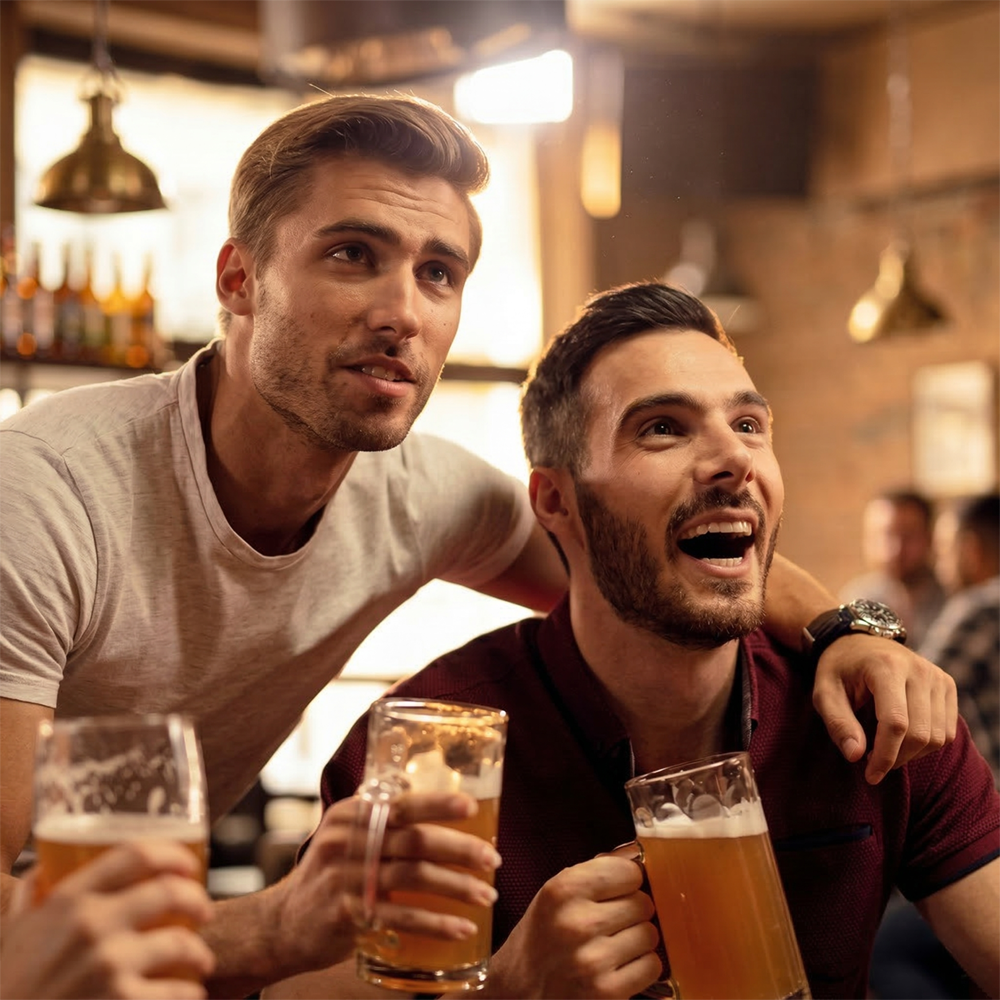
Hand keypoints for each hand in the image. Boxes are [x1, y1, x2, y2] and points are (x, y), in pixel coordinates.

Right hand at [0, 840, 214, 999]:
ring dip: (199, 953)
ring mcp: (108, 968)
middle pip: (170, 892)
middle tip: (205, 913)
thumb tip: (47, 866)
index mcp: (67, 901)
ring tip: (201, 961)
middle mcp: (91, 927)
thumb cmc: (7, 987)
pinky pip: (177, 993)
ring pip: (181, 944)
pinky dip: (190, 993)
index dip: (173, 854)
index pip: (136, 854)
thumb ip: (31, 896)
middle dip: (197, 901)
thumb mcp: (10, 933)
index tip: (189, 865)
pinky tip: (190, 994)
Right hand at [265, 791, 500, 977]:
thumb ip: (385, 818)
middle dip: (460, 849)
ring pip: (412, 878)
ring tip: (487, 895)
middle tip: (493, 859)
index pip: (401, 804)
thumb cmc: (332, 874)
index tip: (472, 807)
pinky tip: (461, 928)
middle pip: (414, 840)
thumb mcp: (348, 835)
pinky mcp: (346, 915)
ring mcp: (343, 879)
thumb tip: (442, 801)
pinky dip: (435, 923)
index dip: (438, 804)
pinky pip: (400, 918)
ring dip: (456, 887)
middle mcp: (345, 841)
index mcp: (351, 814)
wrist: (283, 923)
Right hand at [485, 856, 660, 998]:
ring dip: (637, 940)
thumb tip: (635, 855)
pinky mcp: (606, 992)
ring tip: (613, 944)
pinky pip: (651, 966)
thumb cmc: (541, 938)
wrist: (517, 991)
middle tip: (612, 922)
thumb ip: (594, 872)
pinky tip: (618, 965)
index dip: (627, 880)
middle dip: (632, 911)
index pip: (628, 872)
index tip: (618, 889)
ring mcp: (592, 960)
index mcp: (563, 891)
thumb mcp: (555, 894)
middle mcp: (577, 923)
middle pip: (642, 903)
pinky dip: (641, 966)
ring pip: (650, 934)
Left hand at [813, 634, 957, 783]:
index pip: (895, 723)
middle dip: (896, 758)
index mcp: (886, 667)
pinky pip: (947, 730)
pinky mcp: (947, 685)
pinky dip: (927, 745)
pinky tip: (902, 740)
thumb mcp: (824, 693)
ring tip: (885, 750)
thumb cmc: (838, 669)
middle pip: (920, 733)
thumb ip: (838, 723)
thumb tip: (856, 756)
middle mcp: (918, 669)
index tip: (869, 775)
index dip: (885, 755)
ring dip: (912, 754)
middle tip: (872, 763)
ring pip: (938, 736)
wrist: (858, 641)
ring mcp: (937, 676)